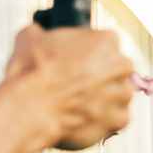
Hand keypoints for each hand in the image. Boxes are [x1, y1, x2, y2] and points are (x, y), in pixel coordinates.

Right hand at [6, 24, 134, 149]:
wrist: (31, 109)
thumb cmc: (31, 74)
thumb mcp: (29, 38)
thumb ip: (41, 33)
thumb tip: (36, 33)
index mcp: (106, 40)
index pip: (104, 44)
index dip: (88, 54)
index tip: (76, 63)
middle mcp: (121, 65)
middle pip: (116, 69)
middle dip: (100, 77)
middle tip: (77, 85)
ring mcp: (123, 93)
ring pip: (118, 95)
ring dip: (104, 99)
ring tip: (77, 104)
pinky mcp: (119, 119)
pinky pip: (116, 118)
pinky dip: (103, 120)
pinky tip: (84, 118)